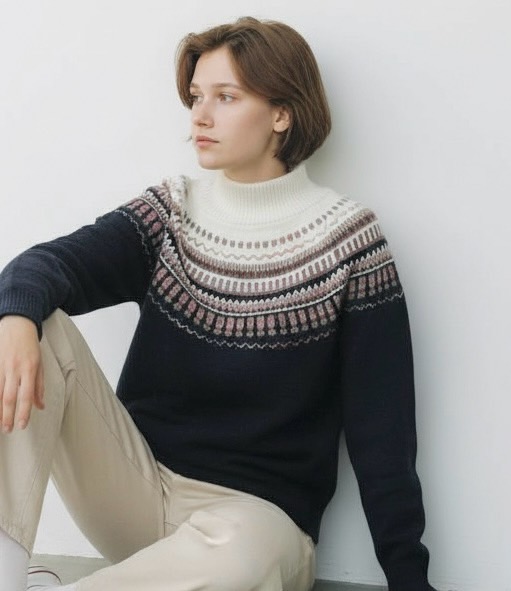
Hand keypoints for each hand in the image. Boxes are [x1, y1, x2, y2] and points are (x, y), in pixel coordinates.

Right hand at [0, 315, 43, 432]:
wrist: (17, 324)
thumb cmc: (30, 346)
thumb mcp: (40, 364)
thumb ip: (39, 386)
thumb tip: (41, 406)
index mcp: (30, 369)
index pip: (26, 396)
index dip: (24, 412)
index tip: (22, 426)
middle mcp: (15, 369)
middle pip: (10, 397)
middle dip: (8, 416)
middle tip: (8, 429)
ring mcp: (1, 366)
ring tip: (0, 422)